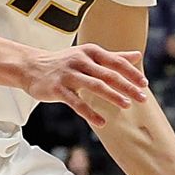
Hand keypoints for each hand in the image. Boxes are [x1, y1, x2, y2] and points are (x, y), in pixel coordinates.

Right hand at [21, 43, 147, 125]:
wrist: (30, 67)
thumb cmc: (63, 62)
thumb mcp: (88, 55)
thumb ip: (113, 56)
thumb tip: (138, 55)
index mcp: (90, 52)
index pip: (115, 62)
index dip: (131, 73)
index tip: (144, 84)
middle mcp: (79, 61)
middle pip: (108, 74)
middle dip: (127, 86)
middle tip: (143, 98)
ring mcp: (67, 75)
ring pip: (94, 86)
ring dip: (112, 96)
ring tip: (126, 105)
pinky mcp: (57, 89)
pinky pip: (76, 103)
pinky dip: (89, 113)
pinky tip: (101, 122)